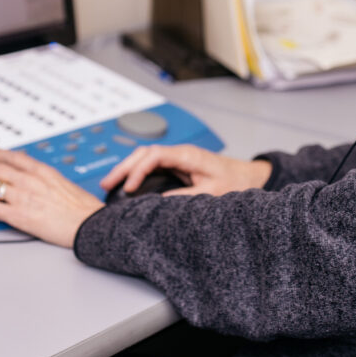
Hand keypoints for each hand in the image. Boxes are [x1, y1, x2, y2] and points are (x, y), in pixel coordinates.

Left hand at [0, 150, 104, 247]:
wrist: (90, 224)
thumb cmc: (85, 209)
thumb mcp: (67, 185)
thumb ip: (50, 181)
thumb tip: (45, 182)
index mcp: (44, 172)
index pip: (15, 158)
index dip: (0, 155)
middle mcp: (30, 181)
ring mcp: (22, 197)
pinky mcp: (18, 215)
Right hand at [99, 145, 271, 196]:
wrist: (249, 177)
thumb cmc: (235, 182)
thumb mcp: (211, 193)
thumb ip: (185, 197)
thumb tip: (159, 203)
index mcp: (188, 155)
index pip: (154, 155)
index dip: (138, 170)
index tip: (128, 188)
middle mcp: (180, 153)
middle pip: (144, 153)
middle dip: (123, 167)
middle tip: (106, 184)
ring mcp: (178, 158)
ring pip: (145, 157)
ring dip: (127, 168)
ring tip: (109, 184)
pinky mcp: (178, 165)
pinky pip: (152, 165)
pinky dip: (136, 172)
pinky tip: (126, 183)